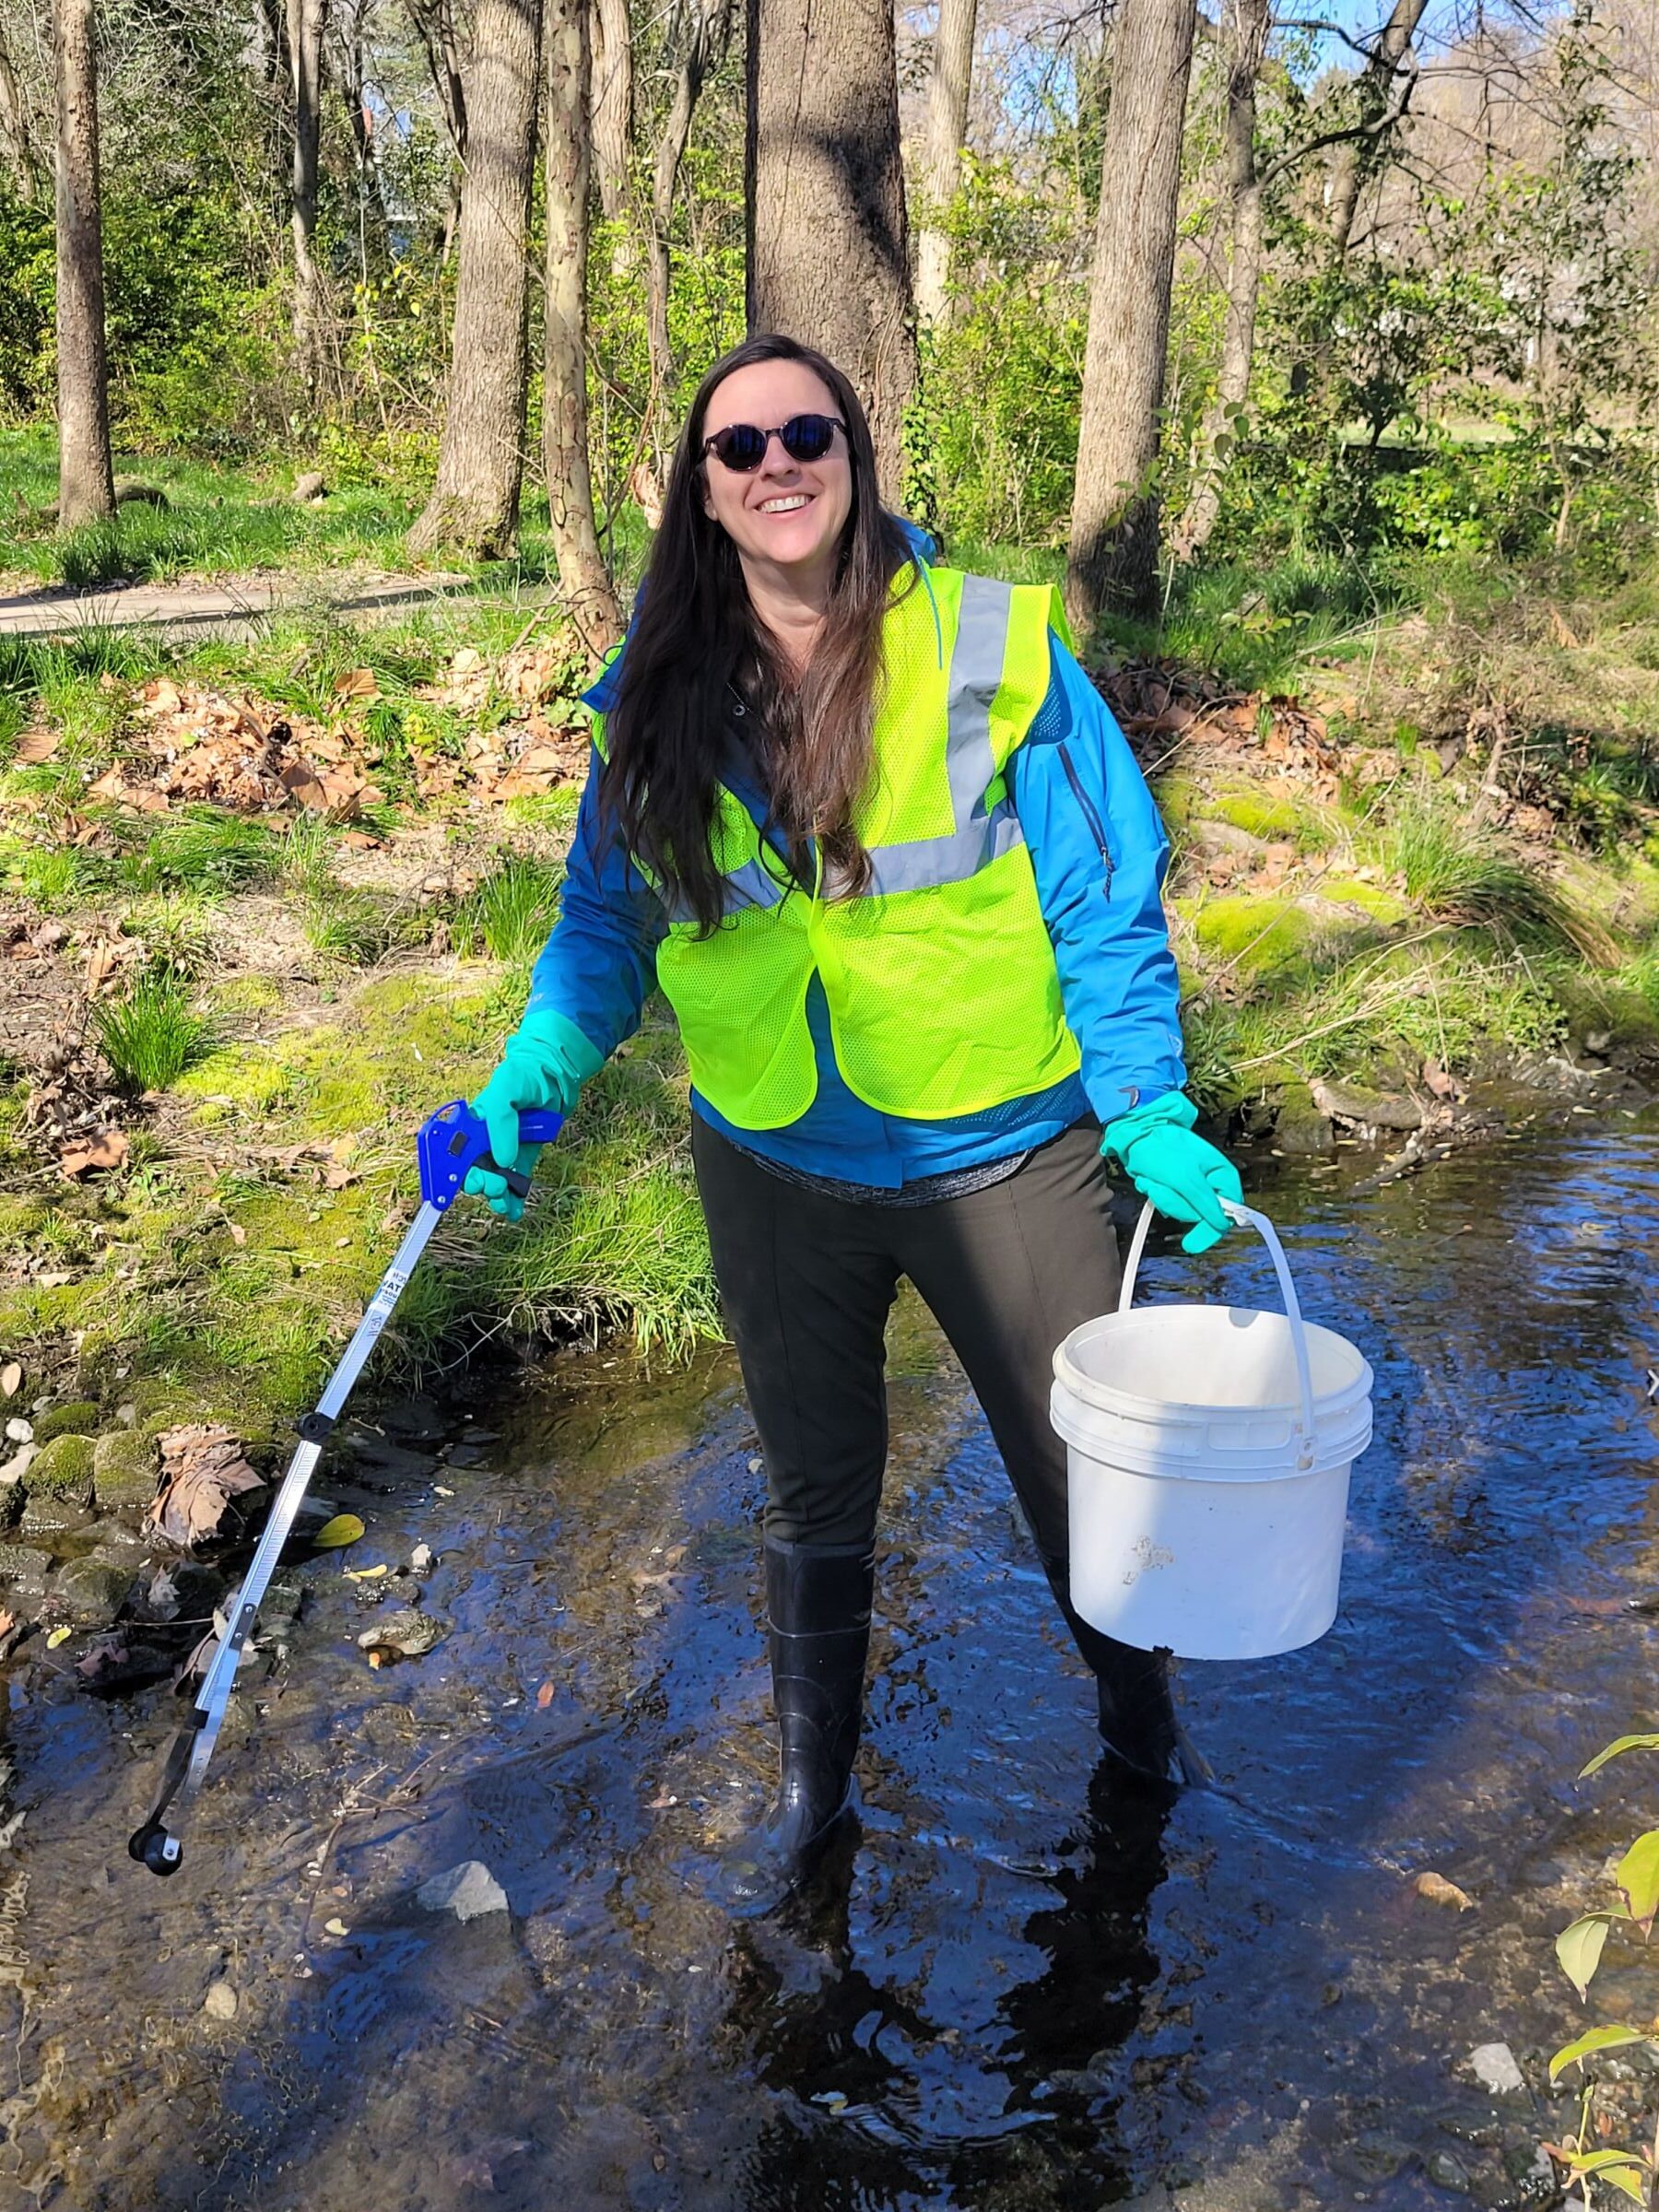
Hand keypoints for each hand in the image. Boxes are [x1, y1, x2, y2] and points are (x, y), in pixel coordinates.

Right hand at [463, 1009, 602, 1217]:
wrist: (555, 1076)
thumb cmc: (524, 1076)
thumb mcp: (505, 1091)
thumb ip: (500, 1123)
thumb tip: (502, 1160)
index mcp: (469, 1125)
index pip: (453, 1154)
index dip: (452, 1171)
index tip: (459, 1182)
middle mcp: (482, 1141)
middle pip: (471, 1172)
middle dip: (479, 1184)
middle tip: (493, 1183)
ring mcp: (503, 1152)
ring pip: (492, 1182)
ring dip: (495, 1197)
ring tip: (504, 1201)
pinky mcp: (522, 1159)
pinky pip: (514, 1183)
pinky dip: (513, 1199)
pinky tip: (514, 1211)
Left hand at [1102, 1094, 1242, 1256]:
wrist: (1137, 1134)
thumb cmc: (1165, 1150)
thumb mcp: (1186, 1178)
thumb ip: (1205, 1202)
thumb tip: (1221, 1224)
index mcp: (1222, 1176)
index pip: (1230, 1212)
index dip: (1213, 1228)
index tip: (1193, 1242)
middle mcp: (1211, 1183)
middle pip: (1201, 1215)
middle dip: (1178, 1205)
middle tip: (1164, 1189)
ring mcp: (1192, 1187)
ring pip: (1181, 1211)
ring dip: (1164, 1198)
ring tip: (1155, 1181)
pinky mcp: (1175, 1188)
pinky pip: (1168, 1203)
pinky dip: (1156, 1194)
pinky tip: (1151, 1180)